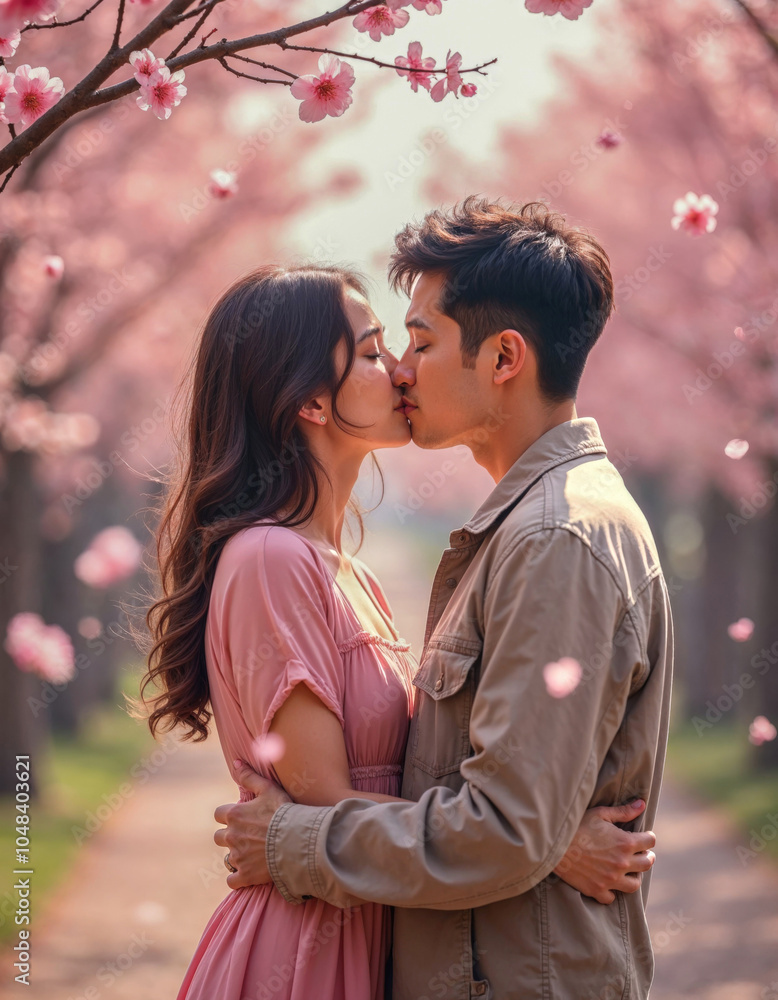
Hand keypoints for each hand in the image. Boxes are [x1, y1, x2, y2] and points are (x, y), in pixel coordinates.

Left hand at [213, 759, 291, 889]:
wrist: (298, 840)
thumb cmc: (285, 812)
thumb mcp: (269, 789)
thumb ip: (249, 776)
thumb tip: (235, 762)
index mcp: (234, 815)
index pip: (218, 814)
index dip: (228, 816)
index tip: (240, 818)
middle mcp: (231, 836)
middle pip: (219, 837)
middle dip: (230, 836)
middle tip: (247, 836)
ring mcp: (237, 857)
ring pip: (227, 858)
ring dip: (236, 856)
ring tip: (252, 853)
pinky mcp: (245, 875)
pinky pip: (232, 880)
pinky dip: (238, 878)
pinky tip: (249, 872)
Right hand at [553, 799, 656, 903]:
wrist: (554, 844)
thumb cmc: (577, 825)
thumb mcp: (600, 814)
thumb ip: (623, 811)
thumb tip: (642, 804)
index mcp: (625, 843)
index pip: (650, 842)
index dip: (648, 837)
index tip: (644, 837)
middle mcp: (621, 863)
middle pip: (647, 863)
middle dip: (647, 856)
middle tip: (642, 853)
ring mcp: (610, 879)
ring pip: (635, 884)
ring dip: (635, 875)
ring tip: (630, 869)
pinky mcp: (597, 890)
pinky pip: (612, 897)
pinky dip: (612, 891)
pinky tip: (609, 881)